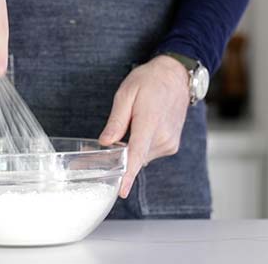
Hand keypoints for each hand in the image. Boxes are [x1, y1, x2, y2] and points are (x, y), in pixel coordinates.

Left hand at [99, 55, 190, 198]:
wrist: (176, 76)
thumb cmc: (150, 81)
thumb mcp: (126, 93)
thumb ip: (116, 120)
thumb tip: (105, 142)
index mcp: (150, 122)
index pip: (137, 154)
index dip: (128, 174)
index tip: (121, 191)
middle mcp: (163, 137)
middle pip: (135, 158)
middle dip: (116, 160)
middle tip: (92, 155)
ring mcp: (169, 143)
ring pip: (141, 157)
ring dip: (128, 153)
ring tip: (118, 136)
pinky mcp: (171, 145)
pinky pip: (148, 153)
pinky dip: (138, 149)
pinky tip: (133, 134)